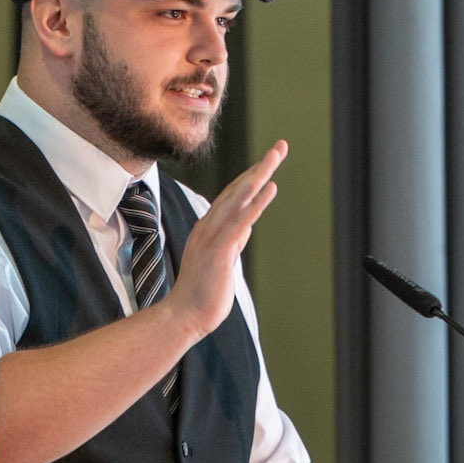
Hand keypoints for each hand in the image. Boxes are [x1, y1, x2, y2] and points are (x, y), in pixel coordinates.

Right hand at [164, 140, 286, 343]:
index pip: (232, 196)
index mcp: (208, 229)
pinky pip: (241, 220)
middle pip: (237, 188)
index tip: (267, 162)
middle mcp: (209, 226)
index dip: (251, 177)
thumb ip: (232, 242)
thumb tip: (245, 229)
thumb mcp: (221, 262)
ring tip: (276, 154)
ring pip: (239, 197)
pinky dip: (256, 202)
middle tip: (280, 147)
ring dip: (259, 173)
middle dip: (260, 167)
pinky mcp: (220, 249)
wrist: (184, 315)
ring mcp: (213, 236)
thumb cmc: (201, 294)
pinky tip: (270, 186)